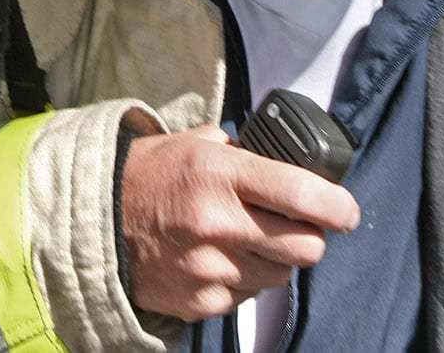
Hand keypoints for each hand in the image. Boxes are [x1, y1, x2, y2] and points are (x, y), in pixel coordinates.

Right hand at [120, 125, 358, 321]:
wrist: (97, 219)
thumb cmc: (152, 175)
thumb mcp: (196, 143)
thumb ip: (244, 152)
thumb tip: (291, 163)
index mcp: (219, 174)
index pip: (301, 194)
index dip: (337, 206)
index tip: (346, 210)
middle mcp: (217, 222)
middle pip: (306, 247)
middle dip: (311, 237)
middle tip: (297, 226)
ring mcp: (209, 267)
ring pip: (280, 276)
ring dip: (276, 260)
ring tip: (248, 240)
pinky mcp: (200, 301)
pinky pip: (247, 296)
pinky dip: (243, 280)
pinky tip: (221, 259)